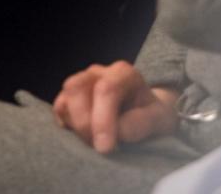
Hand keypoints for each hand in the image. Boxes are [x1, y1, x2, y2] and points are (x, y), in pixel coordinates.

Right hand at [53, 62, 178, 153]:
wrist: (146, 112)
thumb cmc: (153, 115)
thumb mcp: (161, 119)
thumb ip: (143, 122)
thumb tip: (118, 131)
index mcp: (123, 73)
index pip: (106, 89)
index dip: (102, 120)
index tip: (106, 148)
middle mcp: (98, 73)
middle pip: (77, 88)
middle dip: (84, 123)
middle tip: (101, 148)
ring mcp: (81, 82)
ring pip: (65, 97)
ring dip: (75, 125)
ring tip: (95, 143)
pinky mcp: (70, 97)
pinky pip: (59, 108)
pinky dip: (67, 125)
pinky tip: (85, 137)